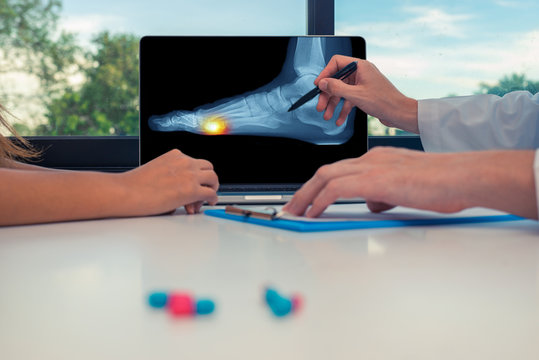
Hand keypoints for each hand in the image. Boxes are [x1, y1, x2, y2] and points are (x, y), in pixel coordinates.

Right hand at [121, 149, 218, 215]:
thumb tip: (178, 190)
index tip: (191, 186)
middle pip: (208, 168)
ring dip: (212, 188)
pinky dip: (213, 198)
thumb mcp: (156, 171)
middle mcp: (184, 162)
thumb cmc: (134, 185)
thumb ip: (171, 176)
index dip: (196, 175)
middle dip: (207, 180)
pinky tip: (210, 203)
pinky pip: (211, 193)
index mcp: (175, 155)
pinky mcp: (191, 190)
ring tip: (206, 199)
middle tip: (203, 192)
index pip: (194, 163)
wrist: (126, 192)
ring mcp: (189, 175)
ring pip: (213, 178)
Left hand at [283, 147, 537, 218]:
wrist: (462, 177)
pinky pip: (336, 189)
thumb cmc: (442, 184)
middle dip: (303, 190)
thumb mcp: (406, 190)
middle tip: (291, 207)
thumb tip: (371, 204)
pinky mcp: (376, 180)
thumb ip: (384, 194)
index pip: (338, 171)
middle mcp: (370, 159)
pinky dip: (319, 200)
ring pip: (325, 177)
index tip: (307, 199)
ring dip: (305, 196)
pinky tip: (312, 212)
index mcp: (376, 159)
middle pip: (325, 172)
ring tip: (293, 212)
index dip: (318, 186)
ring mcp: (372, 167)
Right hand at [314, 55, 418, 132]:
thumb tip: (323, 83)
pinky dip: (343, 109)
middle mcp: (361, 73)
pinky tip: (339, 119)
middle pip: (337, 79)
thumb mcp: (356, 95)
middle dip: (328, 94)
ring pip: (342, 91)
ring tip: (327, 115)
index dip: (325, 73)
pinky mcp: (364, 94)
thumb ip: (337, 88)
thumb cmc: (384, 101)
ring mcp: (362, 84)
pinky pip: (349, 99)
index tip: (318, 85)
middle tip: (321, 105)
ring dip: (334, 104)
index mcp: (360, 66)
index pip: (336, 63)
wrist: (399, 113)